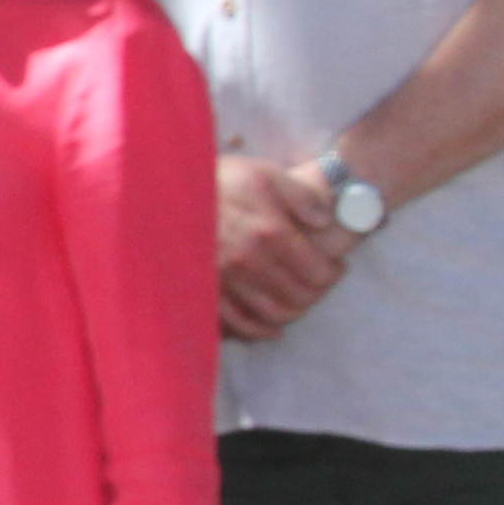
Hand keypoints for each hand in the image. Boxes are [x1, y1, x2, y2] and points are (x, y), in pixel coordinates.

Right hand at [215, 152, 348, 341]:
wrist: (166, 191)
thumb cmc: (220, 180)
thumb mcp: (266, 174)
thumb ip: (302, 197)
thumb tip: (324, 222)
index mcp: (269, 231)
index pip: (317, 271)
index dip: (334, 273)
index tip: (337, 266)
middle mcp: (249, 260)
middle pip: (300, 295)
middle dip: (318, 292)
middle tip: (321, 283)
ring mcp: (226, 278)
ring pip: (274, 312)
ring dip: (295, 312)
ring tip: (301, 299)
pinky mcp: (207, 289)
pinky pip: (239, 322)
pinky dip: (260, 331)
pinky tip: (273, 329)